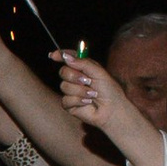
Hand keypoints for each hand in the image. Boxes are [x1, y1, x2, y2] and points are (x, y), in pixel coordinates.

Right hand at [55, 51, 162, 165]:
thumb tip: (66, 56)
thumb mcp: (98, 73)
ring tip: (92, 95)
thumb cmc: (109, 91)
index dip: (61, 55)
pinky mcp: (69, 104)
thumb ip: (83, 63)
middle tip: (88, 81)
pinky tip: (87, 102)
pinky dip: (78, 100)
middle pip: (63, 72)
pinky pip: (65, 100)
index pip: (68, 58)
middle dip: (74, 76)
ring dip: (80, 91)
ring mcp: (71, 92)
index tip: (54, 55)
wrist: (112, 110)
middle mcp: (76, 79)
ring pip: (64, 86)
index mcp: (83, 68)